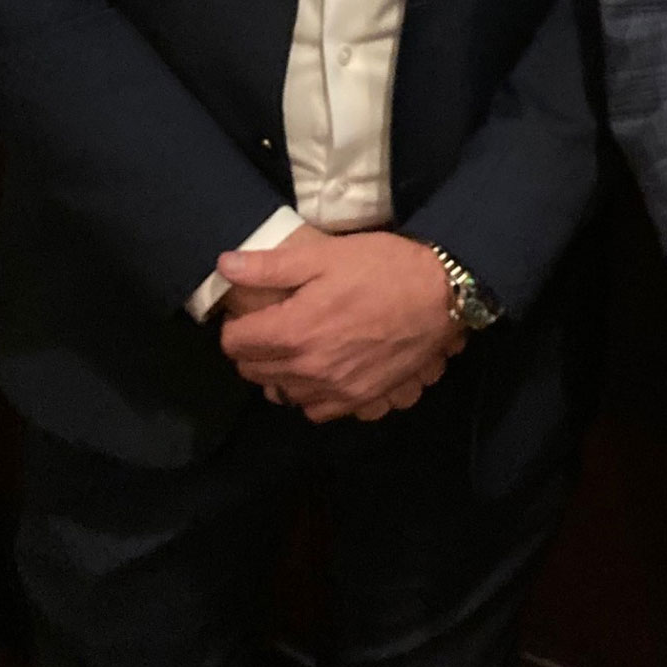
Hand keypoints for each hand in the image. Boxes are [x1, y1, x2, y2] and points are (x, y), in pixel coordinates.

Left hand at [216, 230, 467, 422]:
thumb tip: (224, 266)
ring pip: (282, 394)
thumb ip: (270, 266)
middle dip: (252, 349)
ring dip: (278, 374)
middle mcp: (308, 369)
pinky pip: (316, 410)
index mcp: (293, 331)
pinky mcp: (361, 400)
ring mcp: (336, 390)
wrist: (442, 293)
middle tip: (269, 326)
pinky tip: (320, 371)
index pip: (235, 344)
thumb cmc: (382, 267)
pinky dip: (309, 394)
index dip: (236, 325)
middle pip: (254, 372)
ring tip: (293, 348)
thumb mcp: (325, 255)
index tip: (250, 312)